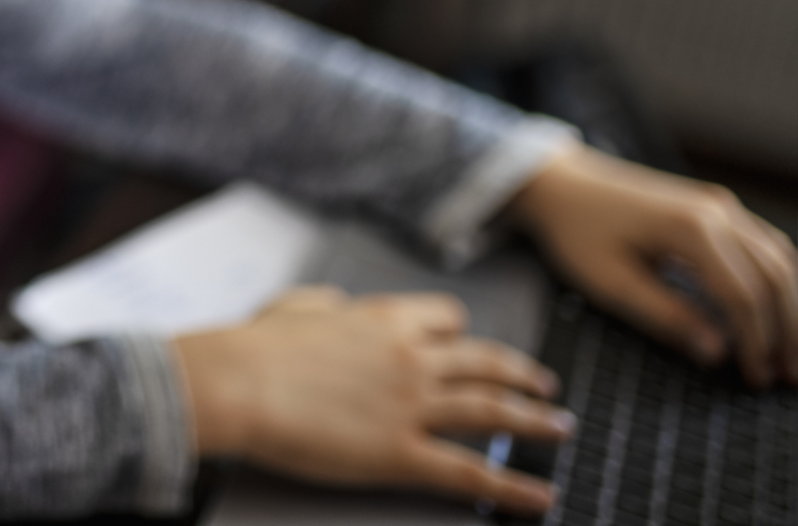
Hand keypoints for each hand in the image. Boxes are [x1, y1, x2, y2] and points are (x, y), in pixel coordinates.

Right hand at [172, 287, 572, 516]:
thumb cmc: (254, 346)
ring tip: (562, 429)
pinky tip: (541, 495)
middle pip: (487, 362)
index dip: (464, 334)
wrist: (237, 382)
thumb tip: (336, 304)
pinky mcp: (402, 452)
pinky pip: (471, 472)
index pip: (448, 319)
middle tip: (546, 387)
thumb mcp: (294, 306)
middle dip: (523, 375)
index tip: (474, 345)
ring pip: (493, 410)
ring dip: (536, 421)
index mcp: (383, 318)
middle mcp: (411, 357)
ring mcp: (411, 405)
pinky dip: (513, 488)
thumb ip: (325, 305)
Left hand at [507, 143, 797, 386]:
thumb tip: (717, 353)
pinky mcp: (716, 208)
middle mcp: (717, 211)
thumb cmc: (576, 232)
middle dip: (788, 330)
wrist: (560, 183)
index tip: (757, 379)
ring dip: (791, 308)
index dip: (756, 342)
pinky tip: (778, 313)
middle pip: (776, 276)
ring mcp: (720, 205)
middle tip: (789, 376)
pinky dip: (778, 281)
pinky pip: (764, 245)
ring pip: (780, 259)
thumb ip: (665, 316)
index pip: (743, 295)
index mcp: (690, 229)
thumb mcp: (609, 283)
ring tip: (790, 353)